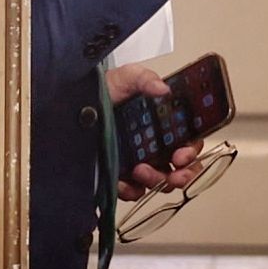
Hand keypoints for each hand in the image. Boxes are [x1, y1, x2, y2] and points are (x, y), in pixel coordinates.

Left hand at [106, 63, 206, 201]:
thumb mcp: (126, 78)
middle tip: (176, 175)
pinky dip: (132, 190)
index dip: (192, 153)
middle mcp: (155, 147)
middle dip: (183, 175)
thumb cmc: (106, 89)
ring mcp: (139, 163)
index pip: (188, 143)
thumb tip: (163, 89)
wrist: (75, 103)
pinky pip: (133, 191)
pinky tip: (125, 182)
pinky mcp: (120, 176)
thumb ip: (145, 79)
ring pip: (160, 182)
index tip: (182, 155)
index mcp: (164, 126)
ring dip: (156, 180)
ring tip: (140, 170)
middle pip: (180, 169)